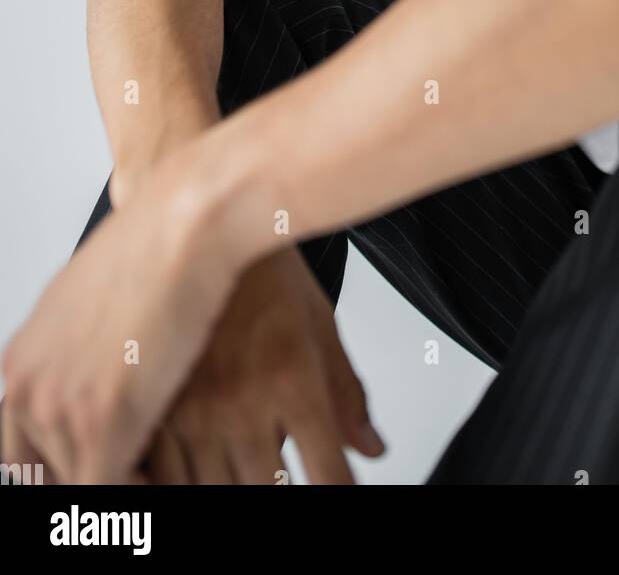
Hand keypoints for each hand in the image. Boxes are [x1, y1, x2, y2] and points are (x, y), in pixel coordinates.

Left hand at [1, 151, 236, 483]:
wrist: (185, 222)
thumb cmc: (156, 245)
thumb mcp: (91, 299)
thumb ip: (76, 353)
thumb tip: (98, 381)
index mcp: (20, 361)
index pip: (21, 451)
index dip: (63, 466)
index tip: (99, 467)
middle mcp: (27, 387)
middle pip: (48, 473)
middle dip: (92, 475)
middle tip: (136, 472)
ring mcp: (60, 408)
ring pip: (82, 482)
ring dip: (126, 480)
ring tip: (163, 471)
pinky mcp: (103, 423)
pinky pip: (112, 491)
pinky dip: (141, 494)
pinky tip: (168, 476)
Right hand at [141, 247, 385, 483]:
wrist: (205, 218)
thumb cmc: (266, 269)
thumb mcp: (320, 324)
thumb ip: (347, 394)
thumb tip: (372, 448)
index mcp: (293, 381)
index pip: (329, 478)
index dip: (339, 494)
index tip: (339, 491)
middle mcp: (242, 402)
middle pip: (268, 494)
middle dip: (281, 494)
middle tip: (284, 475)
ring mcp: (192, 409)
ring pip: (211, 494)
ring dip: (231, 489)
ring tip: (241, 468)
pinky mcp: (151, 405)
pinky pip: (162, 478)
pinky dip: (180, 484)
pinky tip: (198, 468)